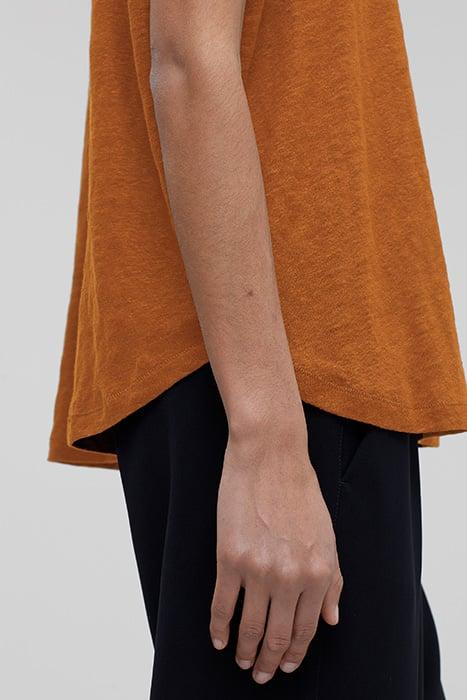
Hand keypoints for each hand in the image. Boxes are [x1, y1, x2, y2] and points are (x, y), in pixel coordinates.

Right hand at [209, 421, 342, 683]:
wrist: (270, 455)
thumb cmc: (300, 490)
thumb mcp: (327, 535)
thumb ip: (334, 579)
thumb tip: (332, 619)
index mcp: (319, 572)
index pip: (308, 629)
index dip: (295, 653)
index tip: (286, 665)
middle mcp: (291, 577)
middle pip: (278, 636)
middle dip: (269, 662)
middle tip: (260, 674)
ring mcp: (258, 569)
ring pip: (250, 628)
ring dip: (245, 652)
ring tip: (241, 661)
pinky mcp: (229, 558)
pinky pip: (222, 606)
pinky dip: (219, 629)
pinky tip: (218, 639)